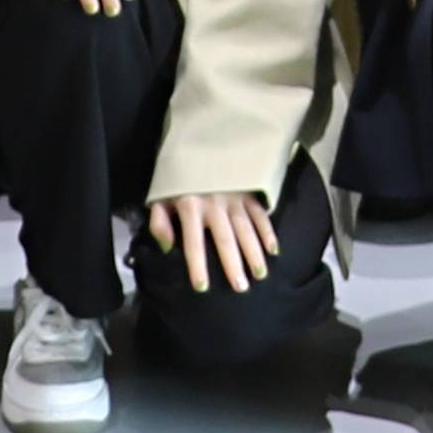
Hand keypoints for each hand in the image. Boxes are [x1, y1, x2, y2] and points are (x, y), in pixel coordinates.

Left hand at [149, 188, 277, 294]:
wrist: (199, 144)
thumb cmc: (179, 180)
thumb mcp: (161, 197)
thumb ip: (159, 222)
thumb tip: (167, 247)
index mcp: (189, 205)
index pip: (193, 241)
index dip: (197, 264)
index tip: (202, 287)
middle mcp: (213, 203)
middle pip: (224, 238)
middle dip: (233, 264)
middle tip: (240, 288)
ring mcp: (233, 197)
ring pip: (245, 228)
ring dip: (254, 252)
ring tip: (259, 275)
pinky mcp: (247, 192)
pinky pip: (260, 214)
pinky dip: (268, 232)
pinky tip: (273, 251)